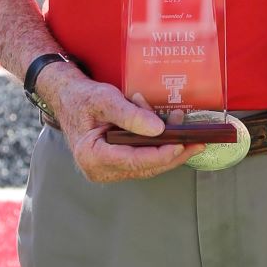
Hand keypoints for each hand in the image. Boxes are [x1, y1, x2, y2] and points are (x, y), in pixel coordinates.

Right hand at [35, 71, 202, 183]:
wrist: (69, 97)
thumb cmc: (83, 97)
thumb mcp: (106, 99)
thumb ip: (130, 115)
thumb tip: (159, 129)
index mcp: (92, 156)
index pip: (134, 161)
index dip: (161, 155)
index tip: (182, 145)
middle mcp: (100, 170)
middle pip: (145, 168)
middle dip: (172, 153)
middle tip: (197, 140)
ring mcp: (108, 170)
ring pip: (147, 165)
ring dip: (168, 147)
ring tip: (183, 126)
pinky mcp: (117, 164)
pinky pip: (143, 159)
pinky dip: (157, 145)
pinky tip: (168, 127)